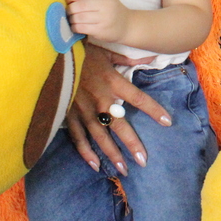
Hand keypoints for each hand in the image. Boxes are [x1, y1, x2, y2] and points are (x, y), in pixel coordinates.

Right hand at [65, 44, 171, 173]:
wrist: (53, 53)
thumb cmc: (83, 51)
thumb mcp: (108, 52)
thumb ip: (130, 59)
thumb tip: (153, 56)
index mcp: (113, 82)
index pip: (138, 99)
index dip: (154, 110)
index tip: (167, 122)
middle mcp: (100, 99)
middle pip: (120, 125)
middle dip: (132, 144)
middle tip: (143, 161)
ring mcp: (83, 109)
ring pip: (100, 136)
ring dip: (111, 154)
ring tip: (123, 169)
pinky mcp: (68, 114)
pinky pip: (78, 137)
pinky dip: (85, 152)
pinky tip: (95, 166)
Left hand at [66, 0, 129, 42]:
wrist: (128, 26)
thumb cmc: (113, 12)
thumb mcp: (105, 0)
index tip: (66, 1)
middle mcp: (104, 6)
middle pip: (78, 6)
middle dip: (69, 10)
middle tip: (67, 13)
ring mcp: (103, 19)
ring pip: (78, 17)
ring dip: (71, 19)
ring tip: (70, 20)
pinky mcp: (100, 31)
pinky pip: (81, 28)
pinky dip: (74, 27)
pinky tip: (75, 27)